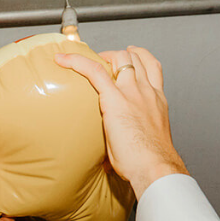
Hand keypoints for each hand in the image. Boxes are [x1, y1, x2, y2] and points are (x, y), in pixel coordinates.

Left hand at [55, 46, 187, 198]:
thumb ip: (128, 140)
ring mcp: (132, 92)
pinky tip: (62, 59)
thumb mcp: (143, 143)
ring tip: (82, 60)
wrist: (156, 166)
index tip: (129, 57)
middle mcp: (146, 91)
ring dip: (101, 55)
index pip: (152, 67)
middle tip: (101, 61)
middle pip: (134, 57)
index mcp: (157, 101)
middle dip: (117, 54)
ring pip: (118, 58)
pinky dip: (76, 61)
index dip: (139, 58)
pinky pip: (94, 71)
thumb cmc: (150, 162)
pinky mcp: (115, 99)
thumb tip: (109, 160)